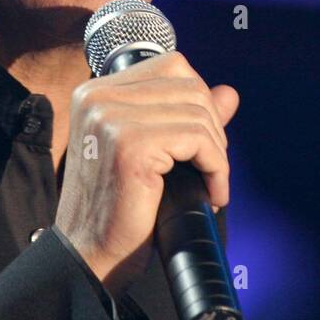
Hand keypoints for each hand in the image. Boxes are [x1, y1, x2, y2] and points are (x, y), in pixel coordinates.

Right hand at [53, 51, 238, 298]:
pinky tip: (212, 193)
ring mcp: (111, 118)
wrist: (90, 253)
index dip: (199, 100)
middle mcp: (98, 98)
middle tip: (209, 167)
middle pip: (189, 86)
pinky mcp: (131, 146)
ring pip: (198, 113)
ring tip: (210, 183)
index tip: (201, 140)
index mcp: (95, 92)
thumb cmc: (117, 207)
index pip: (171, 66)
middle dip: (213, 128)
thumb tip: (228, 93)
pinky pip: (198, 140)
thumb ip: (185, 116)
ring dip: (216, 153)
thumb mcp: (152, 151)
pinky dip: (216, 168)